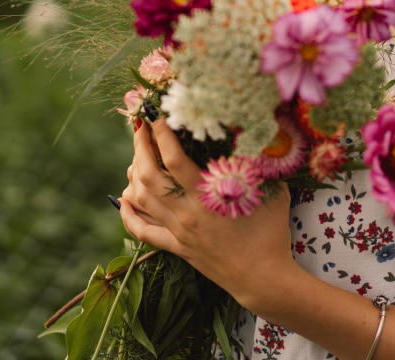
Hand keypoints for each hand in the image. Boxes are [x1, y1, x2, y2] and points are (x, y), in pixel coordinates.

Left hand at [118, 119, 298, 304]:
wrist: (263, 279)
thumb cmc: (271, 233)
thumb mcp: (271, 191)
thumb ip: (260, 163)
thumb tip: (255, 134)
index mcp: (207, 197)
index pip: (173, 158)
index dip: (161, 133)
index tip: (158, 114)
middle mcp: (186, 213)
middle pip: (148, 175)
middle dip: (140, 147)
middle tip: (140, 126)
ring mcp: (179, 231)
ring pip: (141, 199)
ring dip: (133, 174)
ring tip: (137, 155)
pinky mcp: (178, 247)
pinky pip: (145, 231)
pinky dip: (129, 214)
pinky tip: (123, 199)